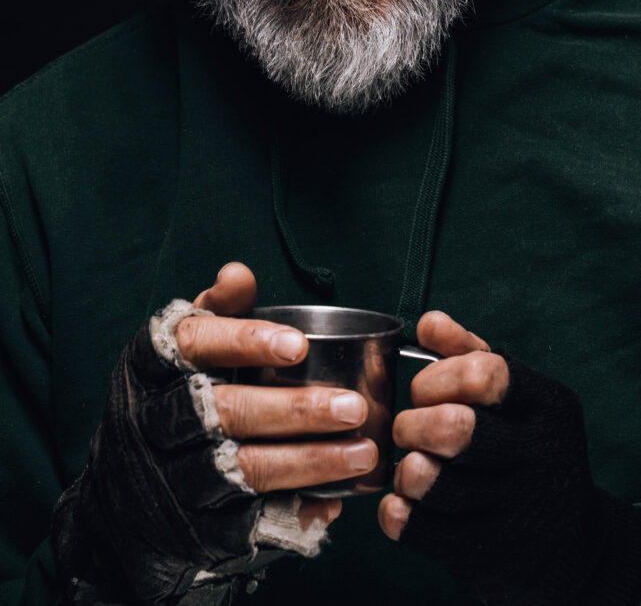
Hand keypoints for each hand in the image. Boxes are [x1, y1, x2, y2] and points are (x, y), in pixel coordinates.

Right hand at [51, 262, 374, 603]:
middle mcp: (155, 422)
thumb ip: (217, 312)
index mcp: (150, 369)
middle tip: (353, 407)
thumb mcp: (180, 353)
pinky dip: (296, 509)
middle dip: (296, 410)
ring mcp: (173, 478)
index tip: (298, 345)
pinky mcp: (193, 524)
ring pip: (246, 468)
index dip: (244, 341)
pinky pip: (250, 518)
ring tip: (364, 451)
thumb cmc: (171, 401)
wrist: (120, 498)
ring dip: (311, 462)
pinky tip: (335, 497)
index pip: (193, 345)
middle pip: (228, 413)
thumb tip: (238, 272)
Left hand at [378, 312, 640, 605]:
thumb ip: (475, 354)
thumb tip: (430, 322)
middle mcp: (539, 456)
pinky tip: (408, 502)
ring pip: (425, 478)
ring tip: (413, 466)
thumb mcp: (522, 400)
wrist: (570, 544)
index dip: (438, 377)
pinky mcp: (484, 552)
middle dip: (413, 423)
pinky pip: (412, 526)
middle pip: (453, 427)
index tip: (427, 390)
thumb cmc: (533, 453)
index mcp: (549, 407)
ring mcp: (512, 507)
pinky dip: (396, 511)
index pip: (485, 374)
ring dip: (403, 468)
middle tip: (411, 430)